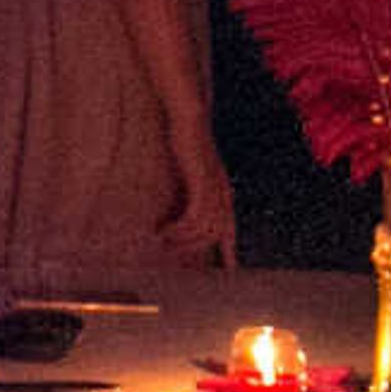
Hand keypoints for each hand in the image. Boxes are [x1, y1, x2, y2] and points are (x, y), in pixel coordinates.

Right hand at [162, 143, 237, 267]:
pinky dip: (177, 229)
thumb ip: (193, 185)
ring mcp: (214, 190)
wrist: (191, 117)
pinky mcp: (202, 185)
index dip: (229, 254)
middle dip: (196, 251)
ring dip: (182, 241)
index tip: (227, 273)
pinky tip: (162, 230)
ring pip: (205, 230)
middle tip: (170, 256)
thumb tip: (182, 203)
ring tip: (161, 240)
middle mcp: (223, 195)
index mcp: (223, 193)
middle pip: (217, 236)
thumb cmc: (188, 139)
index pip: (229, 230)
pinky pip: (194, 219)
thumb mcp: (192, 167)